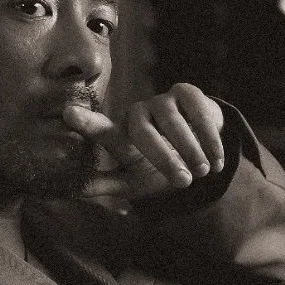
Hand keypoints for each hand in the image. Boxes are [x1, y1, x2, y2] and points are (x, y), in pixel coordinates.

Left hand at [63, 83, 225, 201]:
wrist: (196, 151)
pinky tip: (216, 158)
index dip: (86, 122)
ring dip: (190, 150)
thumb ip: (104, 184)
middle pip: (143, 132)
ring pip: (172, 122)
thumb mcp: (132, 181)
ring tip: (203, 172)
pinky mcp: (186, 93)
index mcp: (120, 136)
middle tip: (184, 181)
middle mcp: (136, 114)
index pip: (101, 130)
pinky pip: (197, 113)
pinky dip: (208, 138)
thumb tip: (71, 190)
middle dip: (164, 159)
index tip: (68, 114)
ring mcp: (161, 101)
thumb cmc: (156, 167)